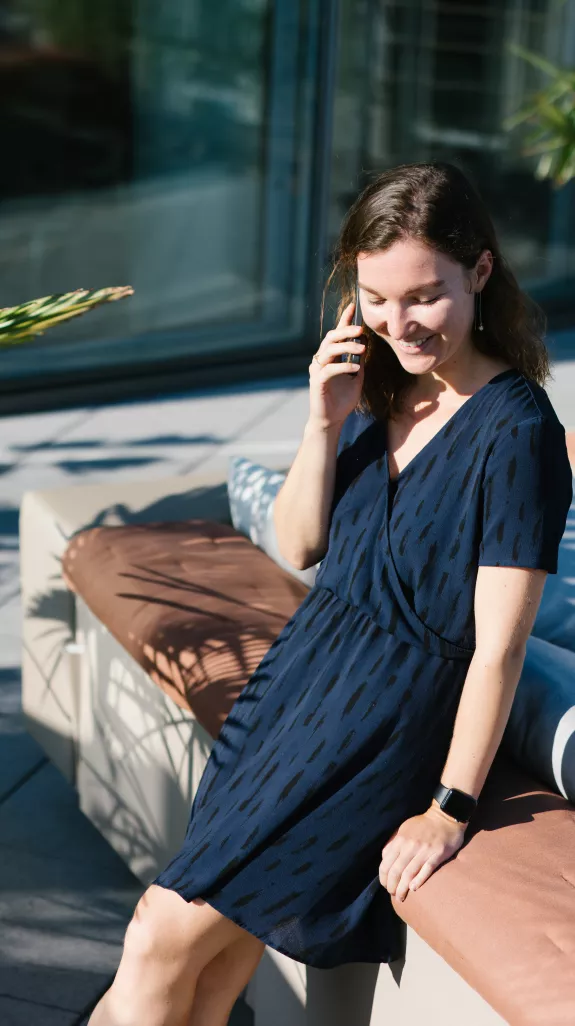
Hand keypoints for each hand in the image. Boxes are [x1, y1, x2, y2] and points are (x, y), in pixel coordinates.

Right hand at [308, 301, 365, 430]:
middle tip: (361, 330)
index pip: (337, 334)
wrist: (332, 421)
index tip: (353, 306)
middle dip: (346, 331)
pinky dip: (344, 366)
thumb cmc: (343, 400)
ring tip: (362, 348)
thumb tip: (365, 344)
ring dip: (346, 346)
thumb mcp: (357, 378)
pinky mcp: (317, 382)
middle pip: (331, 338)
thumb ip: (359, 361)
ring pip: (329, 350)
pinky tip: (356, 367)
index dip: (344, 319)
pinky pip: (330, 369)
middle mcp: (321, 360)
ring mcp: (317, 370)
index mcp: (331, 357)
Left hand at [378, 803, 466, 901]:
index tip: (385, 885)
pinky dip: (418, 880)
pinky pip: (426, 870)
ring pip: (409, 873)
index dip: (383, 878)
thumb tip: (385, 859)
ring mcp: (424, 850)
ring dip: (403, 888)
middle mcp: (410, 846)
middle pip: (396, 871)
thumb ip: (394, 843)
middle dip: (391, 886)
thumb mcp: (404, 829)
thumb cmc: (423, 825)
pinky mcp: (438, 854)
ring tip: (401, 897)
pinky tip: (413, 889)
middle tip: (393, 894)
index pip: (386, 863)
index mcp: (400, 840)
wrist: (445, 817)